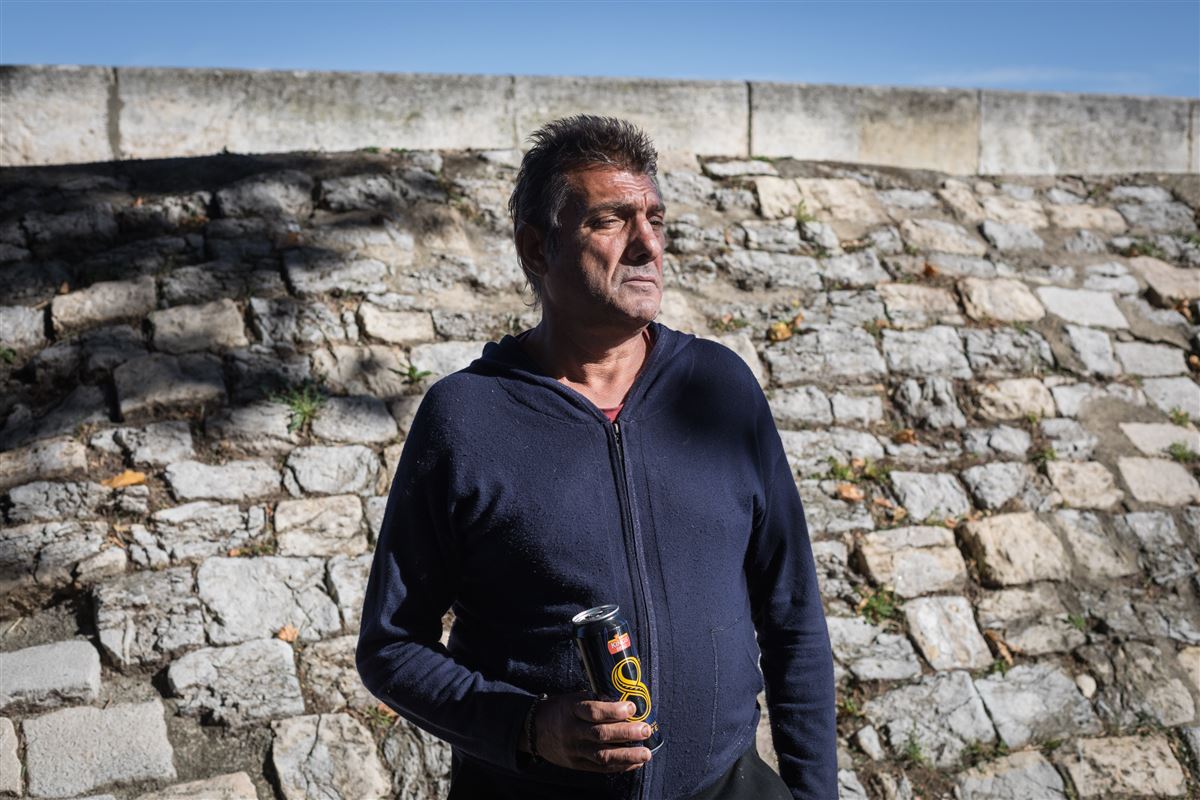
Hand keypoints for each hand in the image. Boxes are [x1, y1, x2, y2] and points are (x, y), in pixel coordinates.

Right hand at [524, 691, 653, 772]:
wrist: (535, 731)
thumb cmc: (561, 710)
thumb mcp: (574, 698)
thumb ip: (596, 701)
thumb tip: (625, 703)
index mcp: (571, 710)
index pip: (593, 711)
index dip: (614, 710)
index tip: (632, 707)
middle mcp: (572, 731)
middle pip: (601, 734)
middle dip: (626, 733)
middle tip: (645, 730)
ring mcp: (574, 750)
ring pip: (602, 756)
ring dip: (627, 755)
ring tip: (646, 753)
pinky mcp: (577, 764)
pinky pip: (600, 768)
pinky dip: (620, 766)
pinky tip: (635, 763)